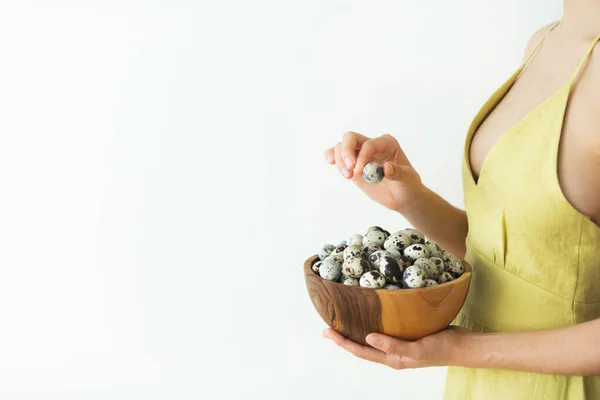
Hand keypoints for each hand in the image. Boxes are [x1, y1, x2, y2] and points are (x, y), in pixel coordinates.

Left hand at [322, 326, 471, 368]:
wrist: (463, 346)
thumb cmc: (442, 348)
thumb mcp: (417, 348)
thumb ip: (393, 345)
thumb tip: (368, 338)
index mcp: (392, 359)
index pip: (361, 351)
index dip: (343, 342)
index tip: (327, 332)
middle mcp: (392, 355)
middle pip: (361, 347)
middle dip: (343, 339)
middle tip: (326, 328)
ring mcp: (399, 346)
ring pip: (371, 341)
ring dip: (355, 333)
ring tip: (342, 323)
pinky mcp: (406, 336)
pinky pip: (384, 333)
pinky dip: (372, 326)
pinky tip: (369, 317)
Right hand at [324, 132, 422, 211]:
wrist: (401, 197)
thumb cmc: (408, 185)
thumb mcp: (408, 180)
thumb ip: (398, 173)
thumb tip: (387, 168)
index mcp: (386, 143)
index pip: (369, 144)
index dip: (362, 157)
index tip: (359, 173)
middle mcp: (371, 145)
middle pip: (351, 138)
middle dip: (346, 151)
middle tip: (349, 169)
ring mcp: (359, 154)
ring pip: (341, 147)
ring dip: (340, 160)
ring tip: (348, 176)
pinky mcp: (351, 165)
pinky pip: (336, 155)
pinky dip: (331, 157)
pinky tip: (330, 162)